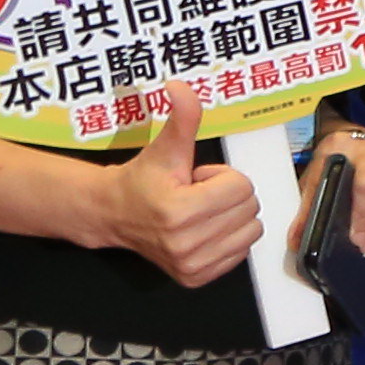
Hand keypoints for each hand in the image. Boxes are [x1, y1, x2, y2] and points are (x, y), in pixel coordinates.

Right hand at [100, 99, 262, 287]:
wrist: (113, 215)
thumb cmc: (142, 180)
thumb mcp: (165, 148)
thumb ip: (182, 118)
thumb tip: (181, 86)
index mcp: (179, 211)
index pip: (242, 186)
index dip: (220, 176)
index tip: (195, 179)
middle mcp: (186, 244)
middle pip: (249, 208)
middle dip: (227, 195)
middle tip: (196, 194)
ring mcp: (191, 265)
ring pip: (251, 231)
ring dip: (231, 217)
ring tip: (199, 212)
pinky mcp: (195, 278)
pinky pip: (242, 252)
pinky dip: (228, 238)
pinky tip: (201, 230)